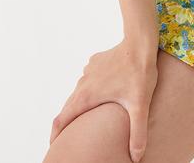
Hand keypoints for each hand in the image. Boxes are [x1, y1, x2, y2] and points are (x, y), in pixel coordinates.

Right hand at [49, 38, 158, 161]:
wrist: (140, 43)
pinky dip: (90, 90)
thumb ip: (138, 133)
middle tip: (71, 136)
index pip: (61, 120)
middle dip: (67, 122)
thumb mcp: (140, 106)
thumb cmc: (139, 73)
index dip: (56, 135)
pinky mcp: (96, 62)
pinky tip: (102, 93)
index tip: (54, 146)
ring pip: (79, 93)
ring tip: (85, 117)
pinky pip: (89, 80)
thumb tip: (136, 157)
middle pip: (68, 107)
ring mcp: (88, 71)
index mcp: (86, 97)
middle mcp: (83, 84)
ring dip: (79, 105)